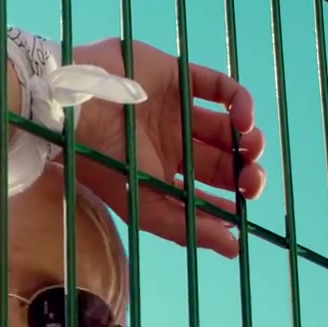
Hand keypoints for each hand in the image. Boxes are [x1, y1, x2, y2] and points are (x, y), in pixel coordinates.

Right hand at [70, 40, 267, 258]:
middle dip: (243, 172)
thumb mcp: (145, 206)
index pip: (207, 190)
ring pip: (228, 125)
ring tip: (250, 147)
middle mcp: (173, 143)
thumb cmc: (105, 164)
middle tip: (251, 180)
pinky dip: (240, 102)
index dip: (229, 200)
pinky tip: (242, 118)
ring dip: (248, 138)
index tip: (242, 208)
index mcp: (162, 174)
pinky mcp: (179, 76)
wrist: (76, 110)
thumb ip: (188, 228)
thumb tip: (233, 250)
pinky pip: (220, 87)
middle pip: (222, 159)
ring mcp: (178, 109)